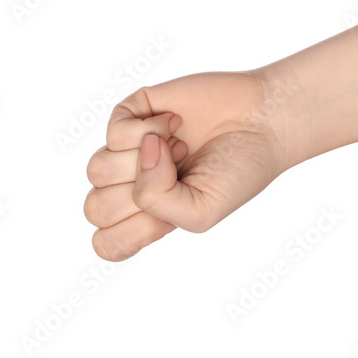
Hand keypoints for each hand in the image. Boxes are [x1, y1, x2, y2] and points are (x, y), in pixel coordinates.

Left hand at [84, 70, 289, 259]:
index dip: (129, 234)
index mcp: (143, 218)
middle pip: (95, 208)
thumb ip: (158, 202)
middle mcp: (128, 186)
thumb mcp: (201, 212)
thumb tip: (143, 150)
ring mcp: (125, 151)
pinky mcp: (130, 114)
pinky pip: (115, 132)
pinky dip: (151, 129)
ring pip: (97, 170)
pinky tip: (174, 124)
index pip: (105, 242)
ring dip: (144, 161)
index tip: (164, 219)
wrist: (262, 121)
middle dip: (140, 195)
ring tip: (178, 151)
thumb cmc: (235, 172)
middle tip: (178, 178)